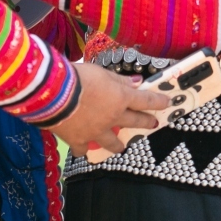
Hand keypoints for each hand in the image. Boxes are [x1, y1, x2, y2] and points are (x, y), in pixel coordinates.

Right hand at [46, 64, 169, 156]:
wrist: (53, 94)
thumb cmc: (78, 77)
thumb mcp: (101, 72)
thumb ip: (118, 80)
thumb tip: (136, 82)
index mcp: (120, 98)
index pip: (145, 99)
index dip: (158, 101)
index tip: (167, 103)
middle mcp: (113, 117)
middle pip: (134, 121)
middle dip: (146, 122)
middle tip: (153, 124)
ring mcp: (96, 132)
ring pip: (113, 143)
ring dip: (119, 144)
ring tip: (121, 146)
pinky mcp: (79, 140)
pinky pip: (84, 149)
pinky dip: (85, 148)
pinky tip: (84, 149)